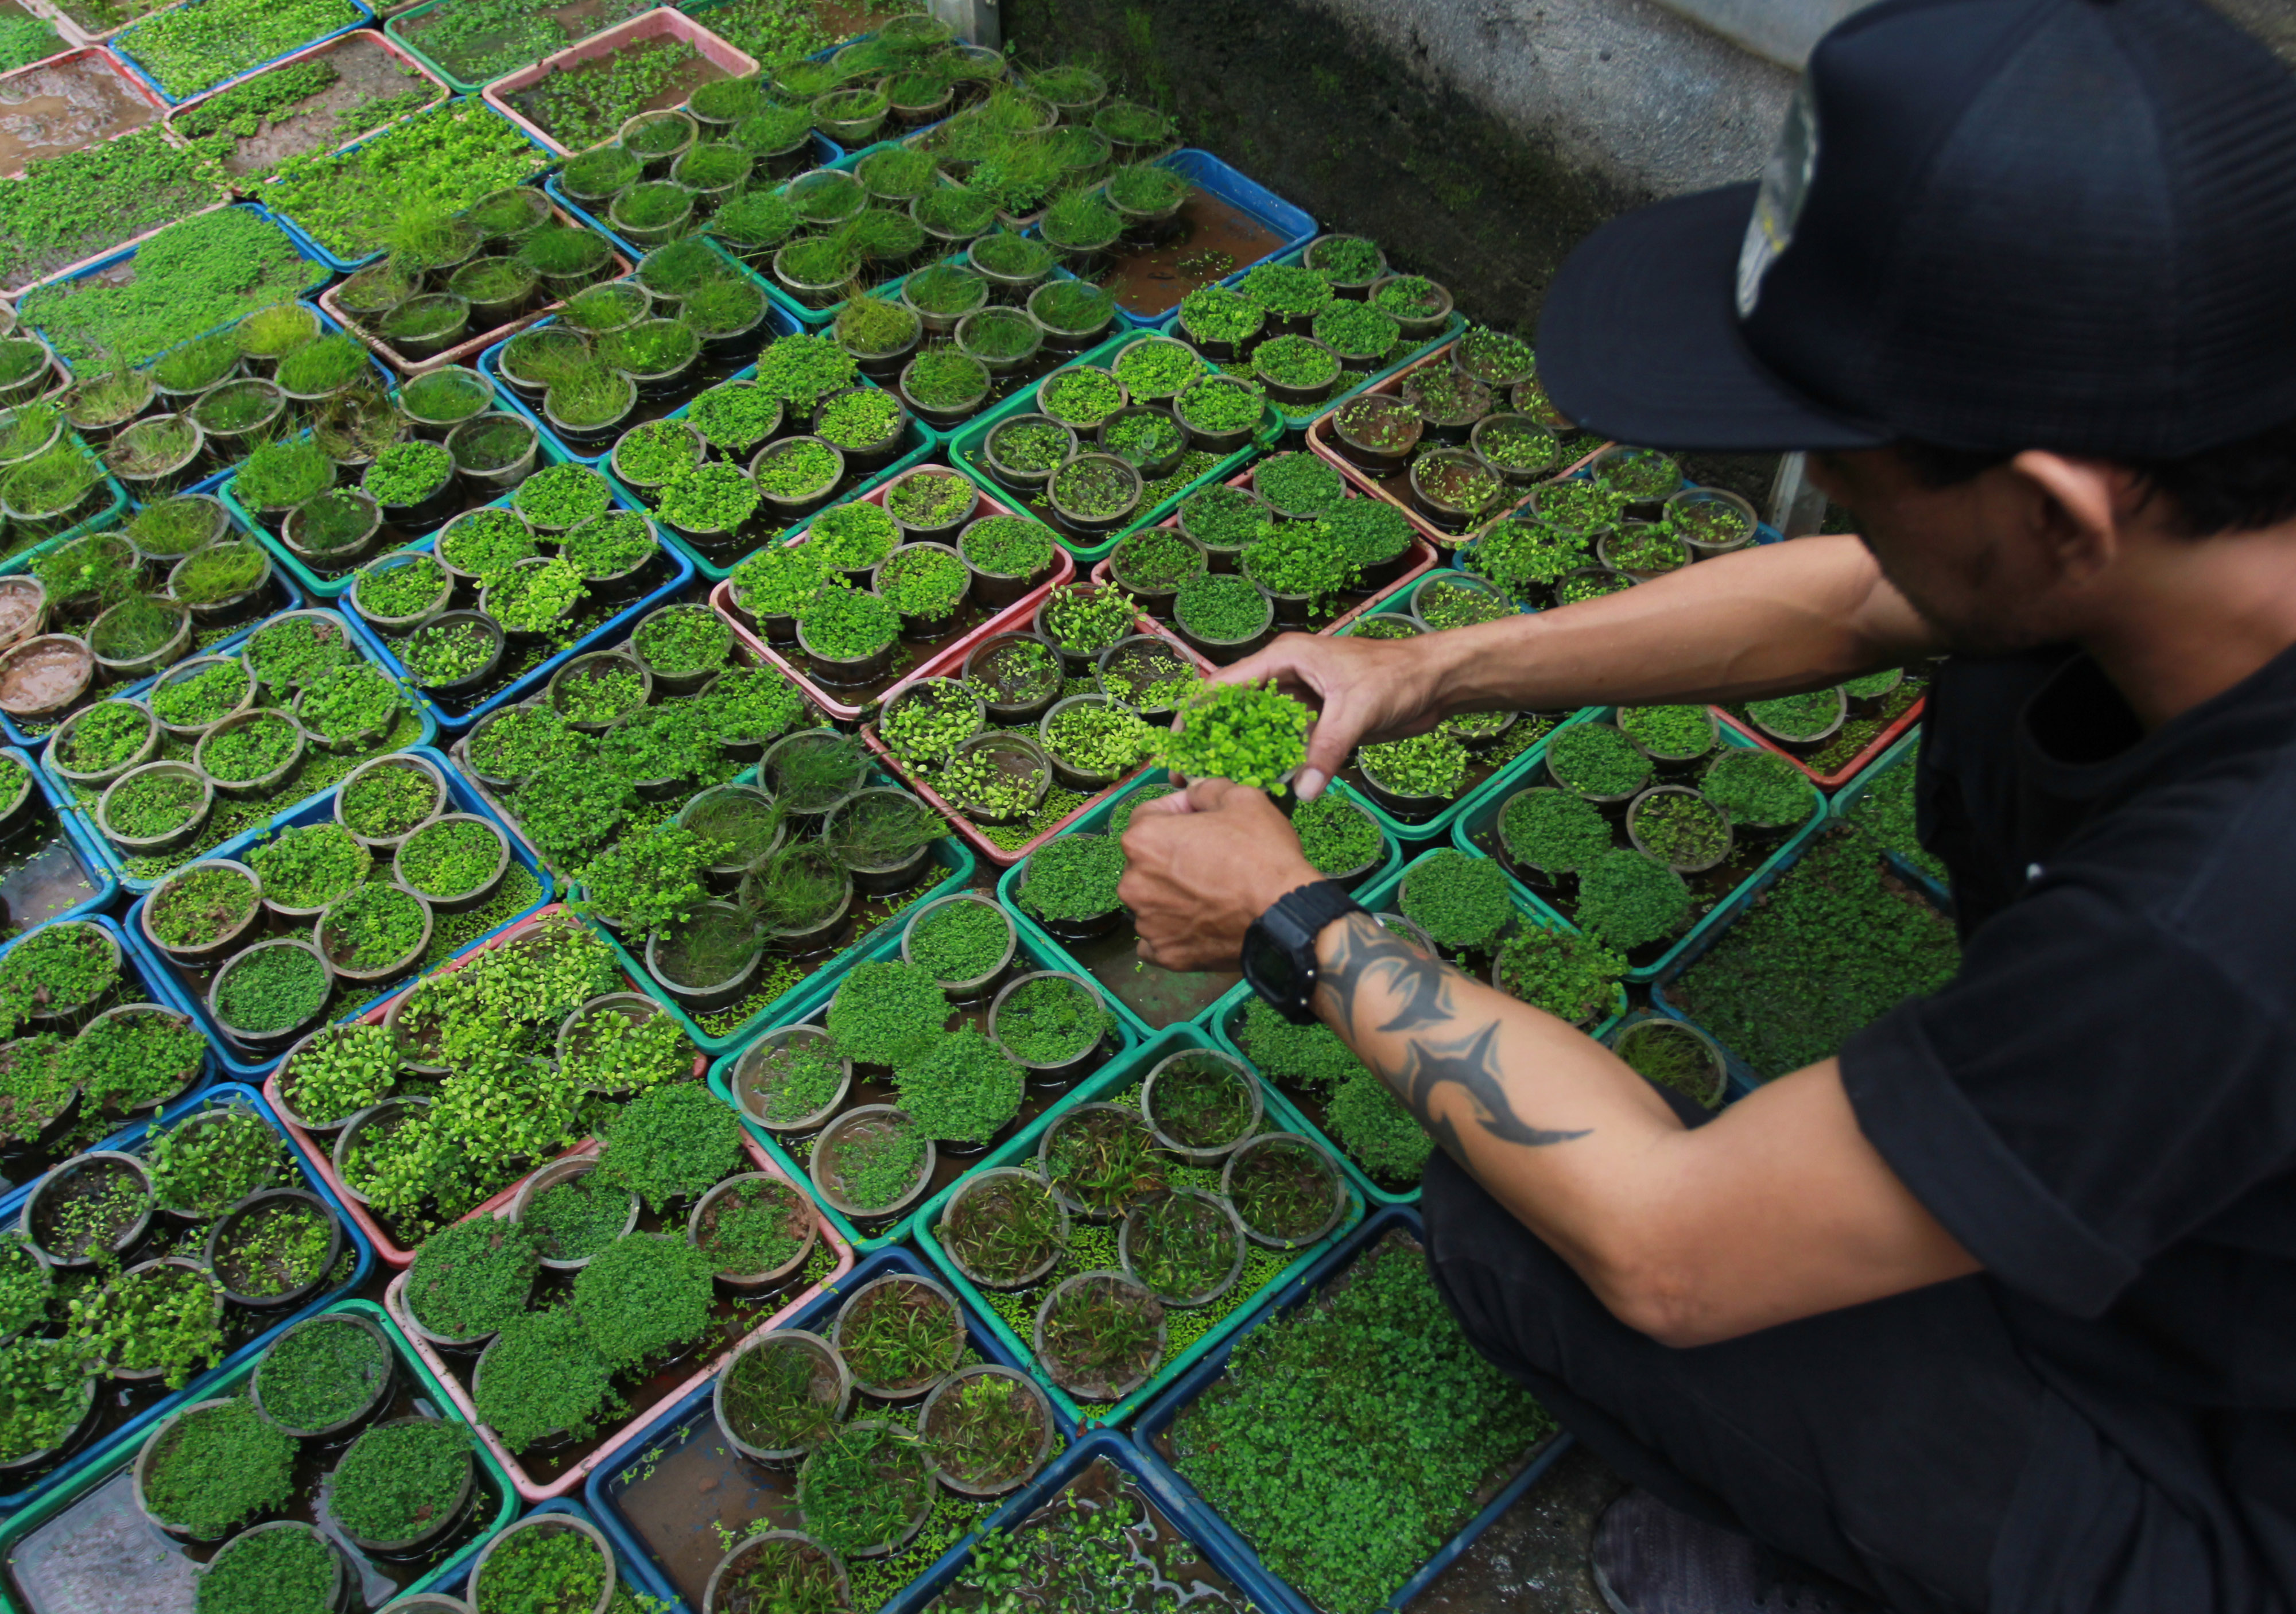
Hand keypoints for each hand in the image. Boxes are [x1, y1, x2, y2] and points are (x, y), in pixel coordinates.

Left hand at [1119, 779, 1320, 971]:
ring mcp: (1146, 921)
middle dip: (1174, 853)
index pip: (1149, 815)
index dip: (1178, 811)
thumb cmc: (1262, 856)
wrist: (1285, 917)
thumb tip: (1195, 792)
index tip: (1203, 818)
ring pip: (1153, 898)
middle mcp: (1132, 881)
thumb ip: (1208, 789)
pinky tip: (1201, 921)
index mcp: (1143, 839)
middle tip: (1213, 856)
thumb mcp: (1242, 799)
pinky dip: (1175, 928)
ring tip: (1213, 890)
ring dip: (1174, 891)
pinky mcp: (1164, 952)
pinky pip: (1159, 935)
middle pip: (1149, 859)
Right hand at [1212, 632, 1445, 798]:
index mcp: (1284, 659)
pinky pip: (1287, 747)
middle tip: (1190, 780)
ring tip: (1218, 790)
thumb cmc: (1397, 677)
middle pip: (1234, 712)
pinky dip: (1275, 766)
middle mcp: (1285, 678)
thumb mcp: (1357, 711)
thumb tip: (1304, 791)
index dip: (1194, 715)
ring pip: (1259, 733)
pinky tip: (1263, 790)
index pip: (1223, 685)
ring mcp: (1301, 702)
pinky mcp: (1318, 724)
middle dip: (1211, 743)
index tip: (1175, 747)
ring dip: (1242, 759)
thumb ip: (1327, 750)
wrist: (1435, 681)